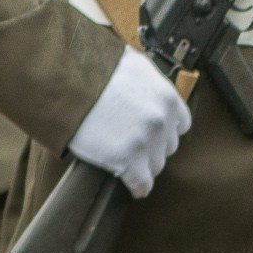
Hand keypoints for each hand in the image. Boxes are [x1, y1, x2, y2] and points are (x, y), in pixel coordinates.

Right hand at [68, 46, 191, 196]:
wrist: (71, 82)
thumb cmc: (97, 69)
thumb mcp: (134, 64)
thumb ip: (147, 79)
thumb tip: (144, 80)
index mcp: (168, 97)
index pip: (181, 124)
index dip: (166, 130)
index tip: (154, 133)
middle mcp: (162, 121)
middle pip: (168, 146)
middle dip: (154, 147)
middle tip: (135, 146)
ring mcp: (146, 141)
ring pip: (156, 165)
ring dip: (144, 165)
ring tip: (130, 164)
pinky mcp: (127, 160)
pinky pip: (142, 183)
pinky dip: (139, 187)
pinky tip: (134, 188)